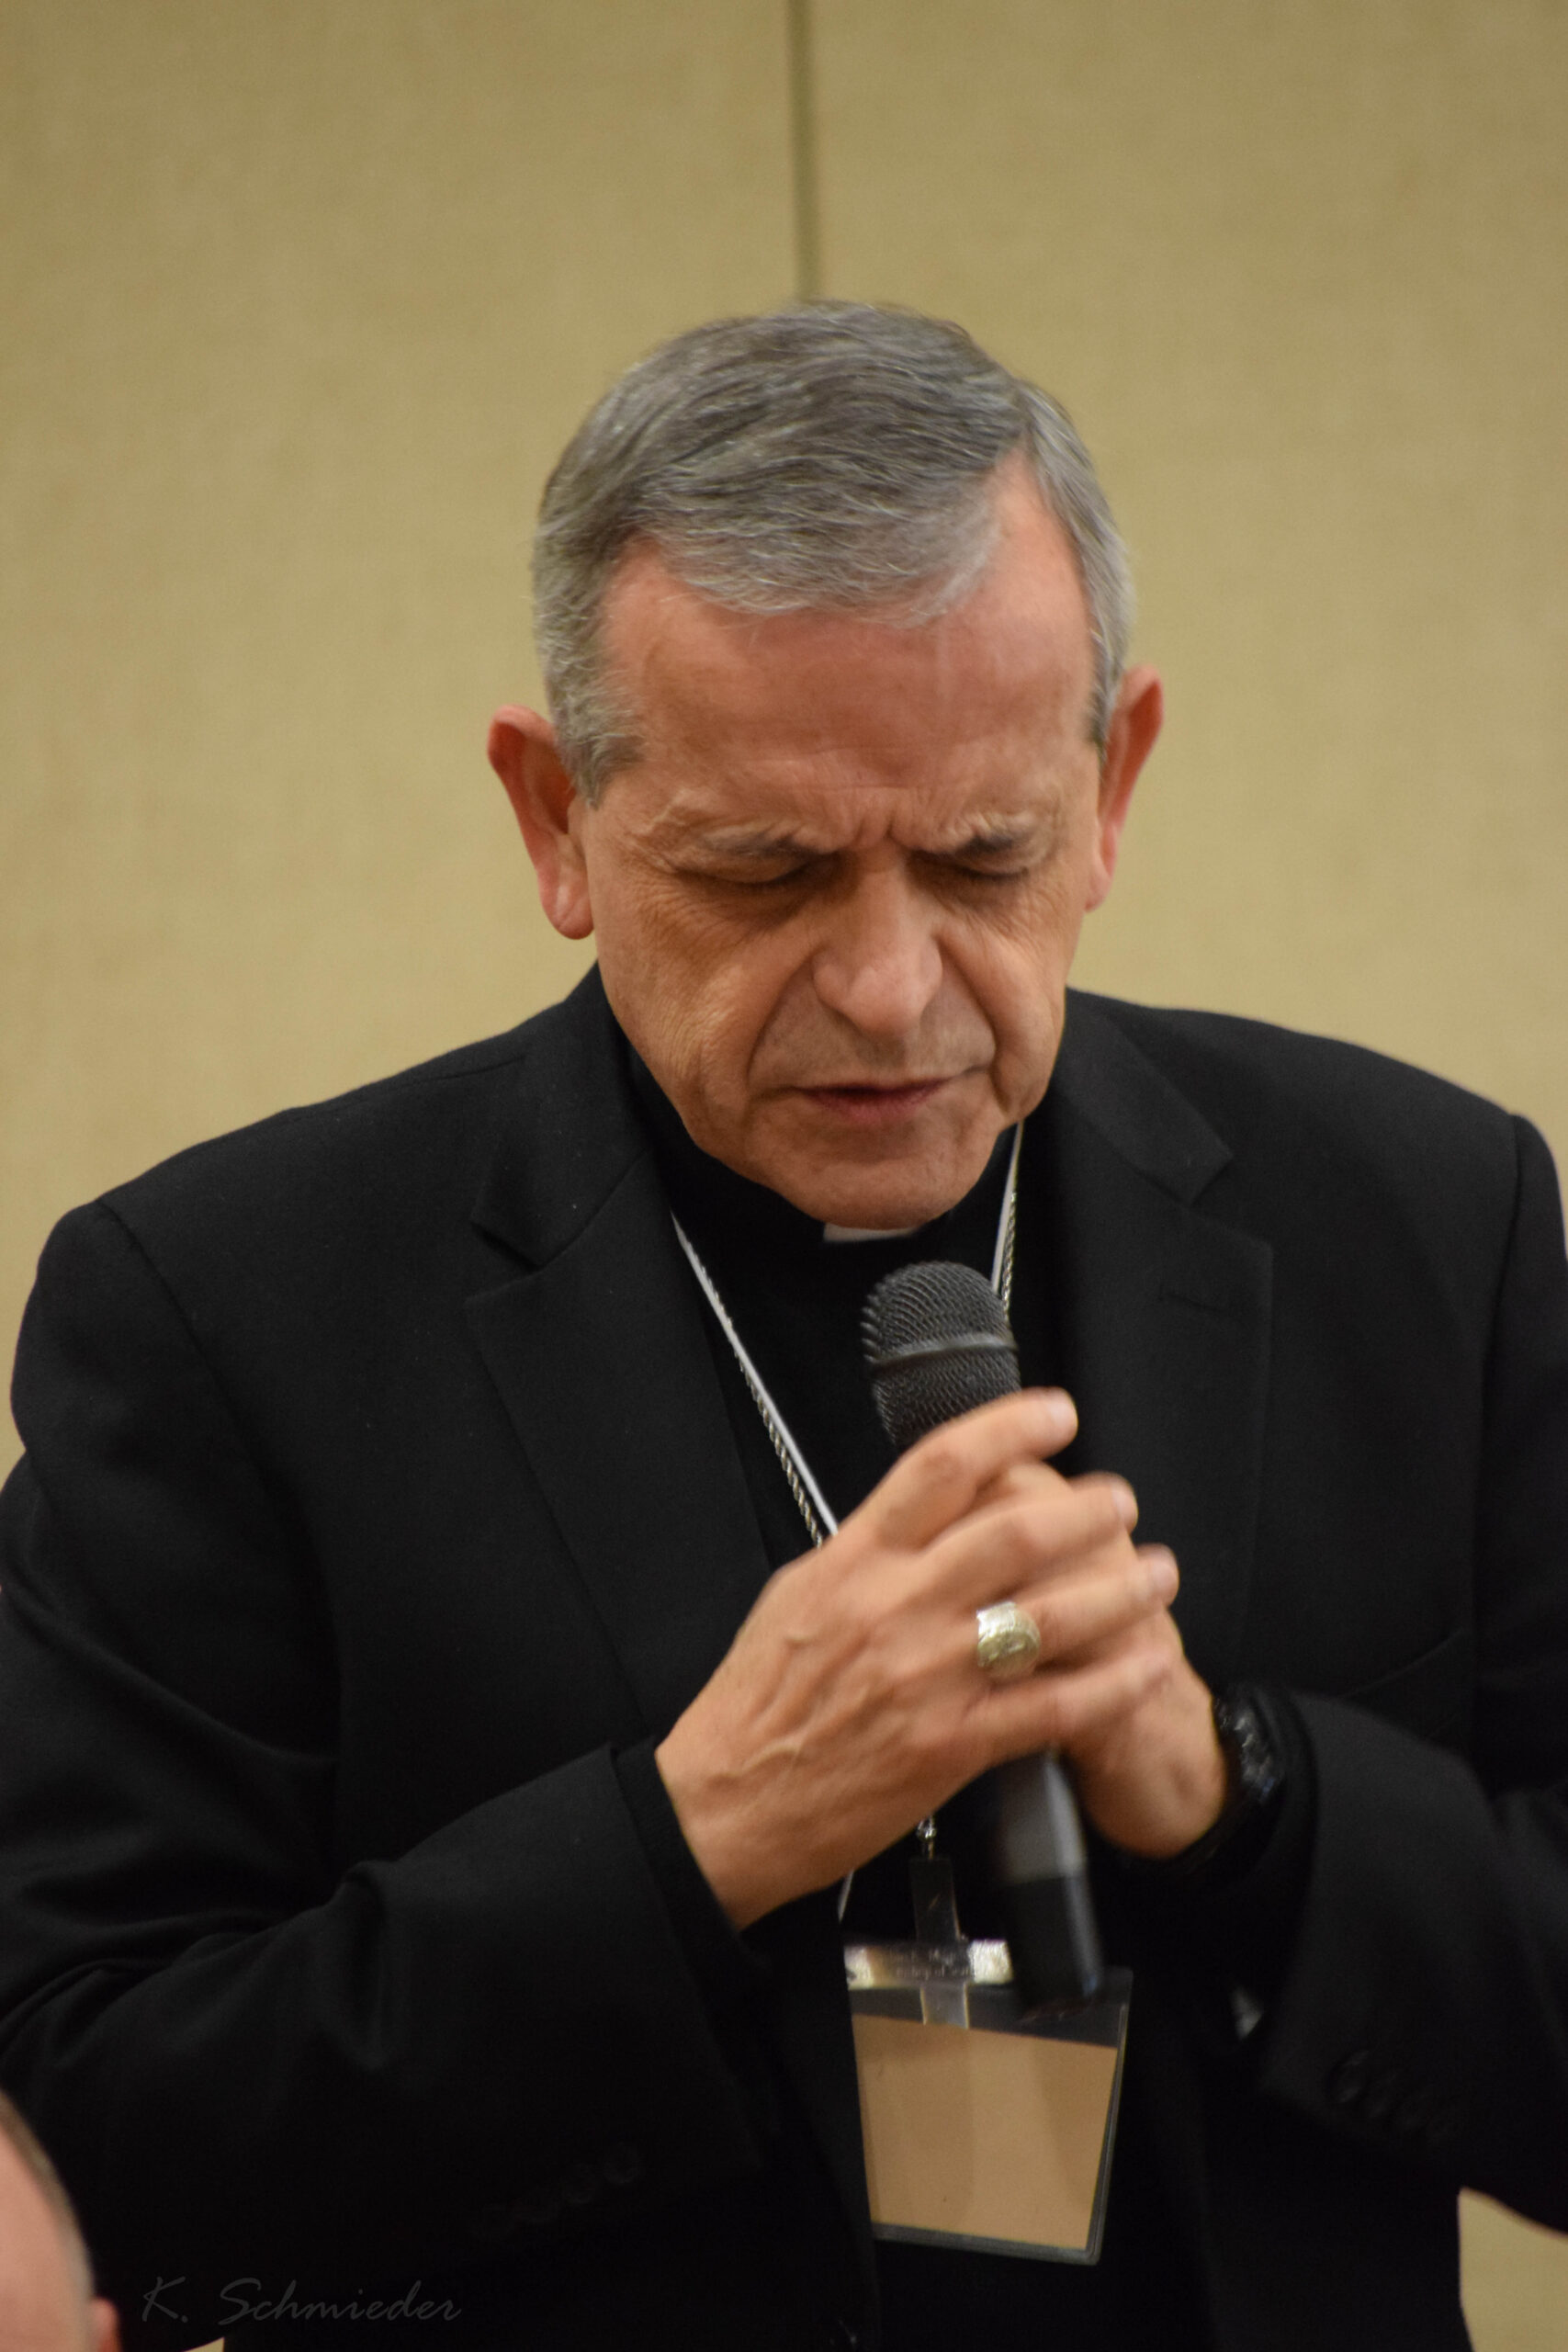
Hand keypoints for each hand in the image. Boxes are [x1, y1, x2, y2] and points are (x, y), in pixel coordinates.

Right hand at [655, 1388, 1206, 1926]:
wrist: (729, 1804)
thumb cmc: (757, 1705)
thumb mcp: (798, 1595)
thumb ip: (865, 1551)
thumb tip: (922, 1515)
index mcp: (854, 1561)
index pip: (941, 1467)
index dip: (1009, 1429)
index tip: (1055, 1415)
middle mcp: (896, 1609)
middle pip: (1015, 1533)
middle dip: (1086, 1510)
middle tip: (1121, 1501)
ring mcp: (928, 1678)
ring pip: (1048, 1614)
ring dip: (1118, 1588)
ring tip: (1156, 1572)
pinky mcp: (951, 1747)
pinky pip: (1053, 1707)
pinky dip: (1111, 1683)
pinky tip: (1145, 1665)